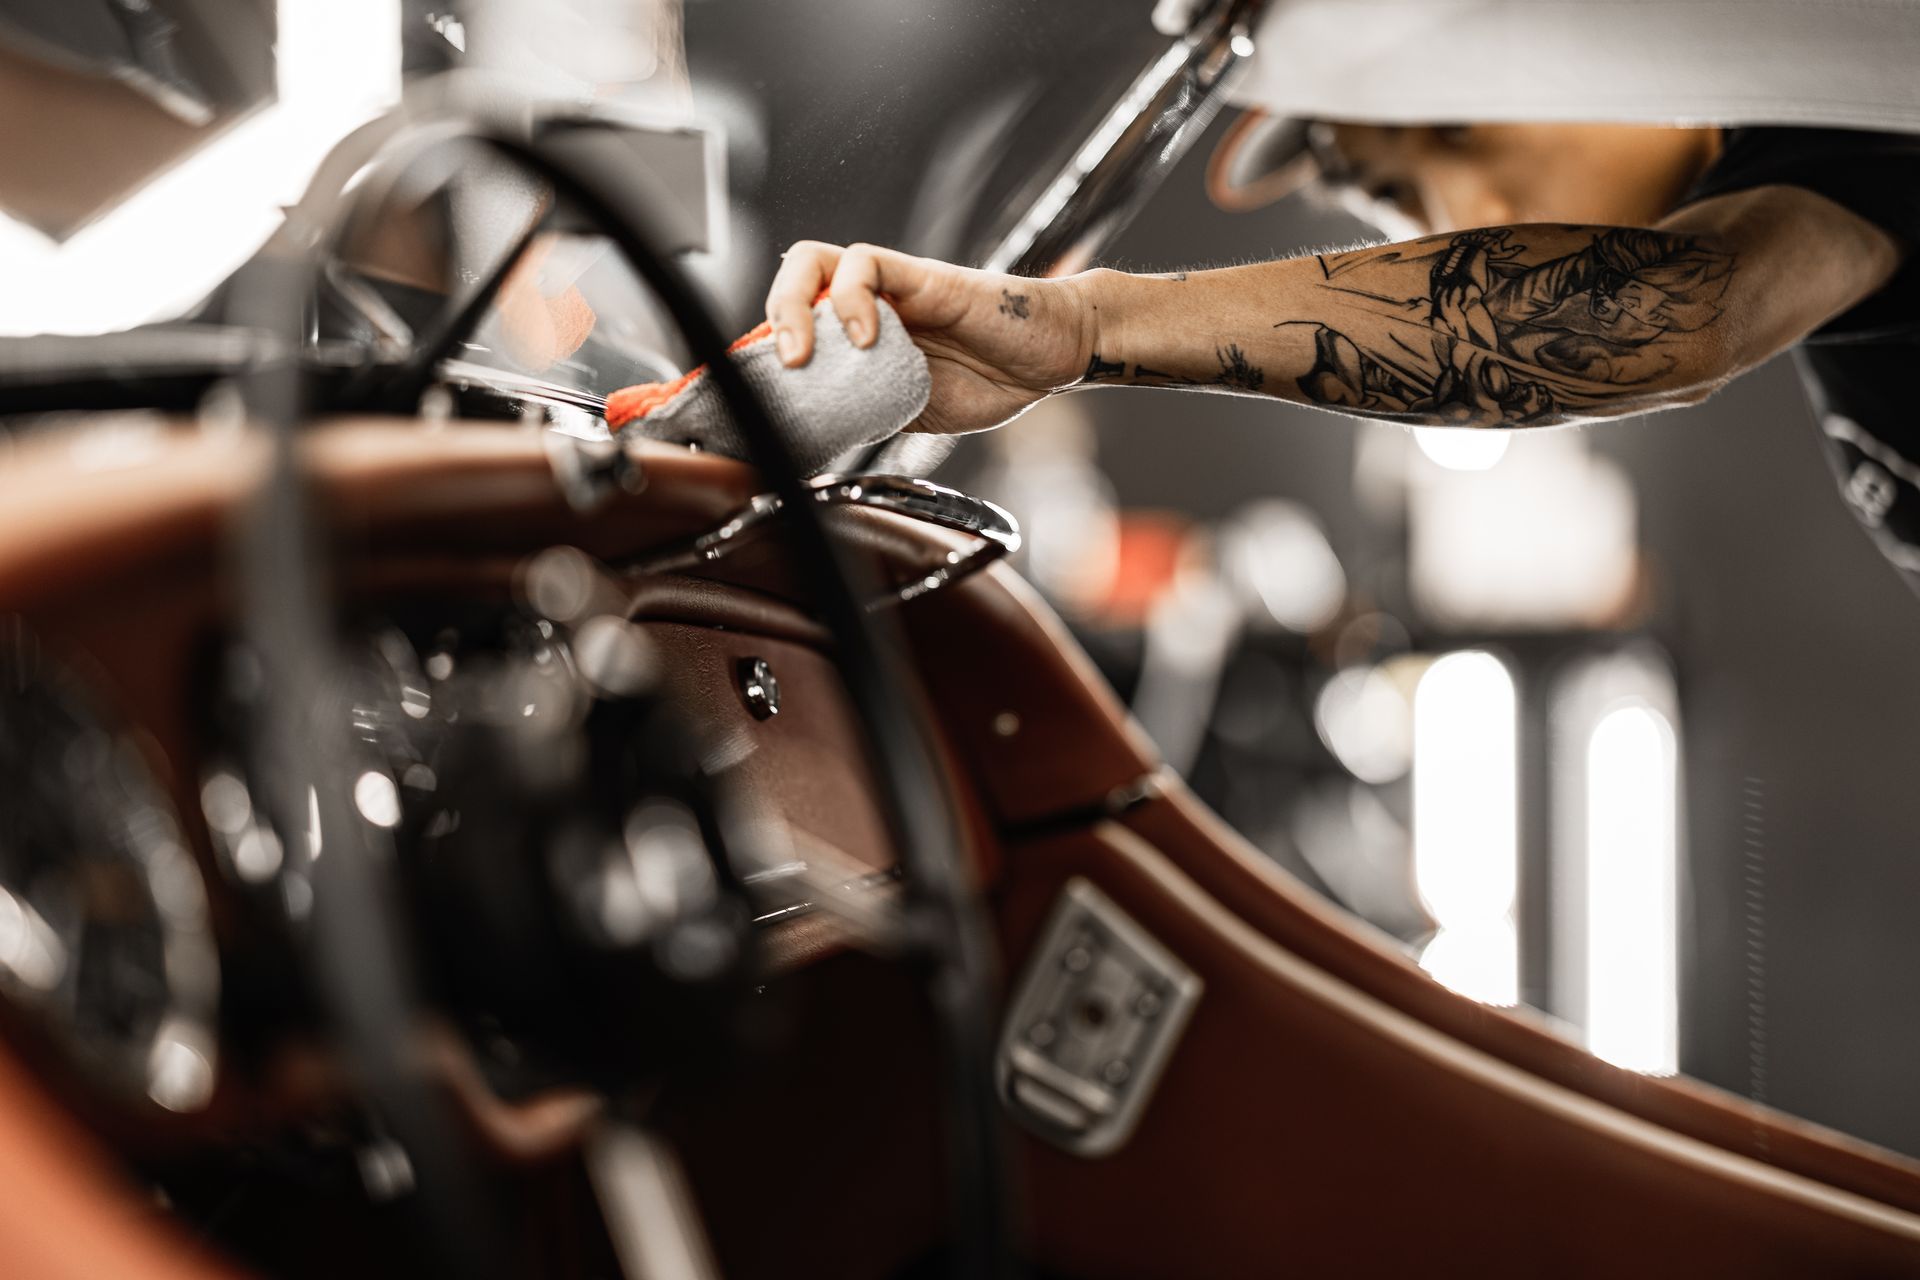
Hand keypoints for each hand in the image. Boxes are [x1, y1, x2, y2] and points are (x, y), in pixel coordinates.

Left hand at [764, 241, 1093, 434]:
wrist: (1053, 358)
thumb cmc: (989, 380)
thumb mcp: (907, 411)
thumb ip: (861, 411)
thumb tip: (809, 445)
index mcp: (856, 337)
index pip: (790, 328)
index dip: (757, 355)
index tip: (740, 398)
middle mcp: (865, 305)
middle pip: (787, 286)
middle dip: (764, 328)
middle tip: (775, 376)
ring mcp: (890, 288)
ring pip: (812, 261)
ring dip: (792, 307)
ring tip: (801, 355)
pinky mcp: (920, 276)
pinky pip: (866, 265)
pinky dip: (851, 302)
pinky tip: (867, 340)